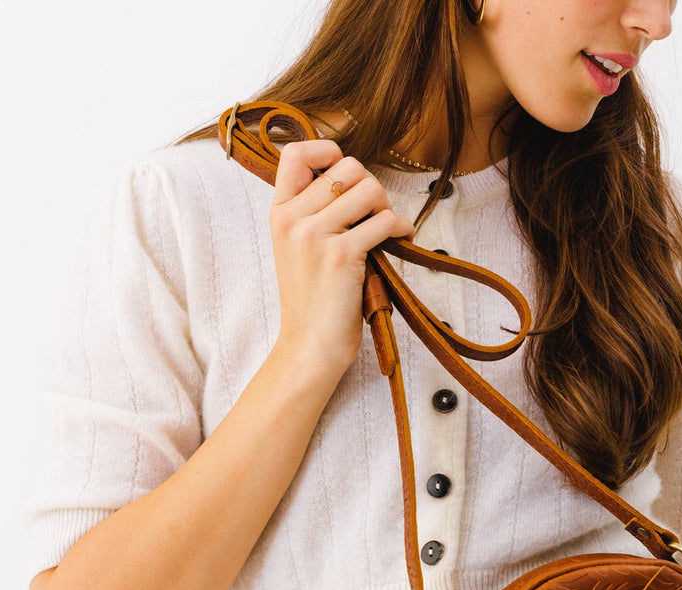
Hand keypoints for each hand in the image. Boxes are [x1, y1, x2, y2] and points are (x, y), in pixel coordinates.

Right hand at [269, 140, 415, 375]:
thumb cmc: (312, 302)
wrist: (309, 346)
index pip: (295, 154)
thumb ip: (315, 214)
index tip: (346, 172)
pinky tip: (402, 240)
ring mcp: (315, 236)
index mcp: (279, 213)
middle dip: (371, 186)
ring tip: (387, 230)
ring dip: (387, 207)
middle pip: (347, 167)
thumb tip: (355, 182)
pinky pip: (385, 221)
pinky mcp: (342, 255)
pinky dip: (401, 228)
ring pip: (369, 189)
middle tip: (376, 214)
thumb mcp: (299, 250)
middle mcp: (292, 219)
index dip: (327, 150)